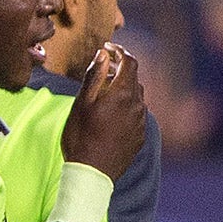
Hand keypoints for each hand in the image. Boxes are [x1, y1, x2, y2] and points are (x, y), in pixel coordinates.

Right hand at [59, 43, 146, 180]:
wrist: (92, 173)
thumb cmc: (81, 136)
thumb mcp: (82, 103)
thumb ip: (95, 76)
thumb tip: (103, 54)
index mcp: (123, 94)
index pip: (130, 62)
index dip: (120, 51)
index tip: (107, 48)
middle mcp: (137, 105)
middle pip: (134, 79)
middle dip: (121, 70)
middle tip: (103, 70)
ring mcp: (141, 122)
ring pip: (137, 97)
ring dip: (124, 90)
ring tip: (106, 93)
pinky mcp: (140, 137)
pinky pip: (137, 114)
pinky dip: (127, 107)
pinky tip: (112, 115)